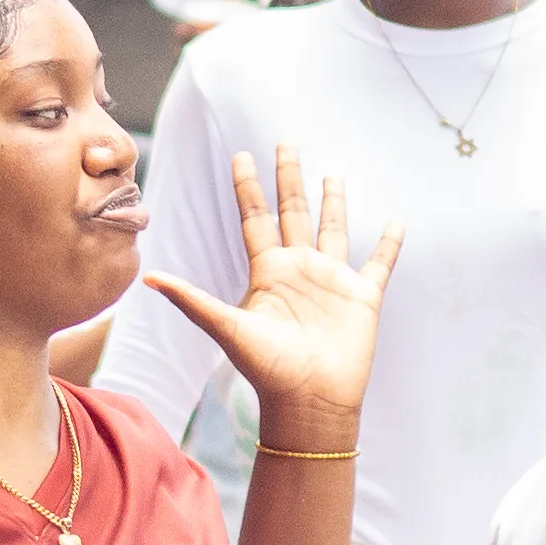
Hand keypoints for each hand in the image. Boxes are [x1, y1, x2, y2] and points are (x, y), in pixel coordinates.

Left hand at [137, 150, 400, 448]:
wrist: (309, 403)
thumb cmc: (267, 369)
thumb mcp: (227, 328)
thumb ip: (193, 300)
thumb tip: (148, 278)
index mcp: (268, 271)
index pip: (256, 218)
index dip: (248, 187)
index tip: (242, 155)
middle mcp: (299, 269)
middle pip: (293, 211)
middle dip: (289, 177)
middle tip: (286, 141)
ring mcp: (331, 280)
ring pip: (334, 229)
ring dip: (334, 202)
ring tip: (332, 173)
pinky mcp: (362, 296)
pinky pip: (379, 263)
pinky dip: (389, 244)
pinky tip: (396, 222)